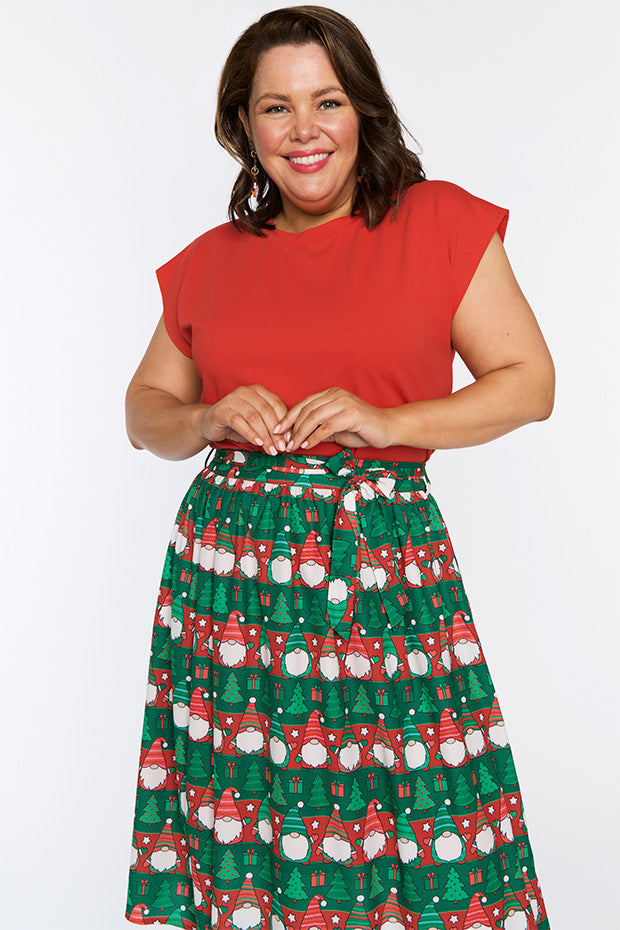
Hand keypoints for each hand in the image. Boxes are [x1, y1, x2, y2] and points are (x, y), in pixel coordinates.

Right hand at [200, 384, 291, 453]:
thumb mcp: (257, 423)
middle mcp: (246, 391)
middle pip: (266, 411)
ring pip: (254, 417)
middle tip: (281, 447)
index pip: (276, 405)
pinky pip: (238, 422)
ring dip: (264, 436)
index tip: (289, 439)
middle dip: (276, 432)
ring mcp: (232, 399)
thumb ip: (270, 427)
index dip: (285, 423)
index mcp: (258, 391)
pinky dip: (250, 433)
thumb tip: (288, 440)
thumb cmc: (237, 423)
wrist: (210, 423)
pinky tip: (257, 443)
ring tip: (271, 449)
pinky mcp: (222, 410)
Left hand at [273, 387, 395, 451]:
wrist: (389, 428)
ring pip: (314, 417)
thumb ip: (320, 429)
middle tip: (284, 442)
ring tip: (294, 446)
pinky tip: (308, 445)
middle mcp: (336, 395)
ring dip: (301, 433)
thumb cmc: (363, 428)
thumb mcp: (336, 429)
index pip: (304, 404)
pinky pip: (327, 426)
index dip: (289, 417)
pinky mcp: (351, 414)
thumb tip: (300, 438)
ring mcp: (344, 403)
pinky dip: (314, 437)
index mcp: (331, 395)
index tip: (278, 430)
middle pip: (306, 410)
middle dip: (292, 428)